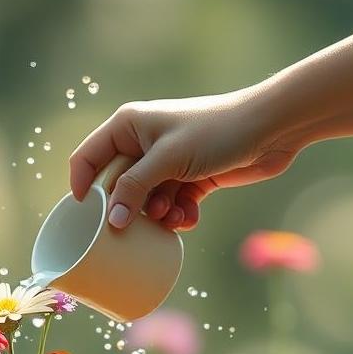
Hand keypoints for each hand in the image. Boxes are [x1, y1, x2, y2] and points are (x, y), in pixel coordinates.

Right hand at [69, 88, 302, 230]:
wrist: (272, 128)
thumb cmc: (216, 131)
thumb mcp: (168, 159)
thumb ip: (135, 188)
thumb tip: (112, 221)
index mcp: (127, 127)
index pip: (87, 158)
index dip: (81, 187)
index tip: (85, 218)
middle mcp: (142, 144)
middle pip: (117, 187)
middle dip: (130, 209)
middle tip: (139, 226)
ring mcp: (166, 164)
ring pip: (146, 202)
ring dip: (158, 216)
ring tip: (174, 217)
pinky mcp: (190, 180)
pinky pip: (172, 206)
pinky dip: (179, 216)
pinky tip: (190, 219)